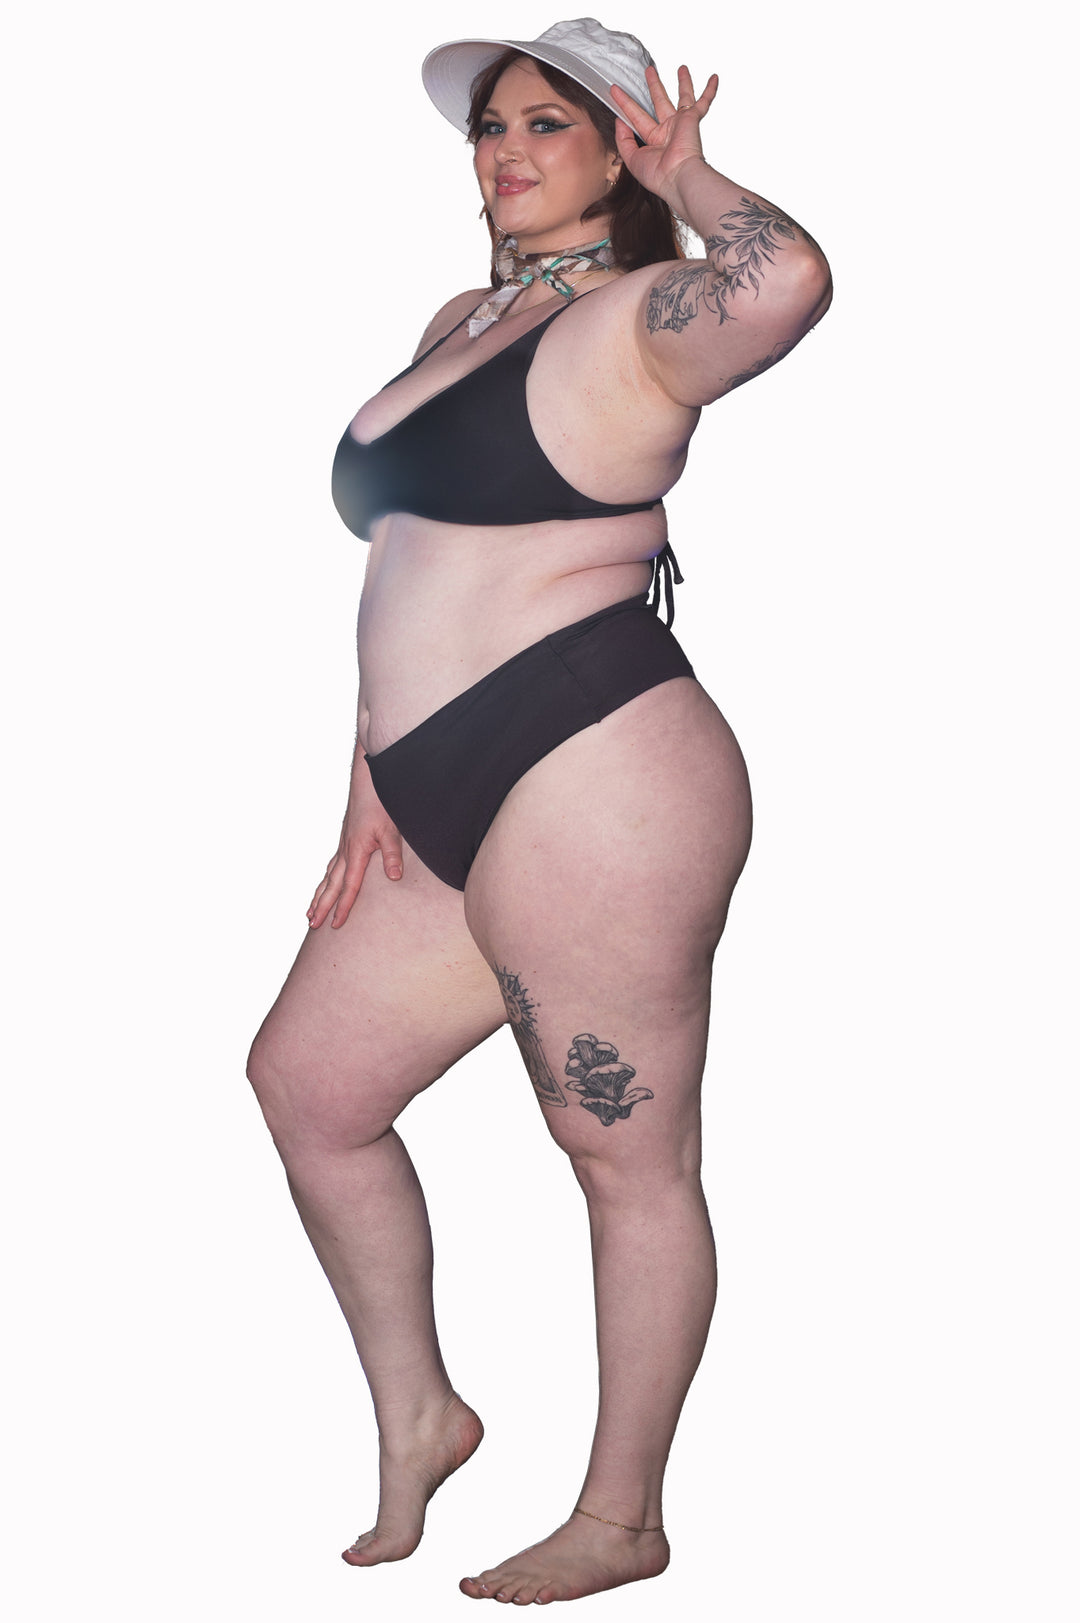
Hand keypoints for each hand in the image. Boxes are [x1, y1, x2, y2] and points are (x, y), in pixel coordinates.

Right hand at [307, 757, 402, 929]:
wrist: (368, 780)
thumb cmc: (380, 804)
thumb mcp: (390, 830)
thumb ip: (392, 854)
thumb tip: (394, 878)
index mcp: (355, 852)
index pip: (349, 887)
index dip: (342, 907)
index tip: (334, 925)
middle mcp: (345, 851)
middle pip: (330, 885)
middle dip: (322, 906)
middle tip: (312, 924)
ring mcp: (343, 845)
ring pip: (328, 875)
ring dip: (319, 894)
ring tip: (310, 911)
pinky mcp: (346, 838)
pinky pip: (332, 864)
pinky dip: (326, 878)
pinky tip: (326, 881)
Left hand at [611, 63, 717, 209]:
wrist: (678, 177)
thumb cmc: (658, 175)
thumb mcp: (631, 158)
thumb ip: (623, 140)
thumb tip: (619, 120)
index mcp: (653, 141)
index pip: (637, 117)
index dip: (625, 104)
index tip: (615, 91)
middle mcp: (668, 131)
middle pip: (659, 102)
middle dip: (654, 86)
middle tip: (649, 71)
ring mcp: (681, 124)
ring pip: (682, 97)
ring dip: (682, 83)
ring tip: (681, 68)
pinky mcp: (692, 120)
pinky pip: (703, 103)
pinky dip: (710, 91)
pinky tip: (714, 78)